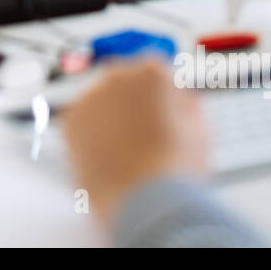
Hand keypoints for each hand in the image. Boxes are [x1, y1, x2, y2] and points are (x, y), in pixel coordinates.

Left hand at [63, 60, 209, 227]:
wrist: (146, 199)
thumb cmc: (175, 168)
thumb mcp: (199, 127)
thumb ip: (185, 104)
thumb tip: (178, 100)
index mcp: (152, 72)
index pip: (153, 69)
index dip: (160, 93)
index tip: (162, 109)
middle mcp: (117, 77)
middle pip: (124, 82)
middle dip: (132, 101)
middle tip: (143, 132)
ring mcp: (91, 97)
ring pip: (100, 101)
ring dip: (110, 116)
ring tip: (127, 149)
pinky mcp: (71, 121)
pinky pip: (83, 121)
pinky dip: (91, 133)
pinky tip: (109, 154)